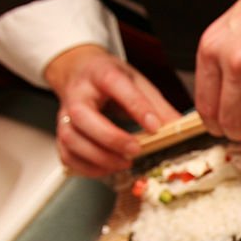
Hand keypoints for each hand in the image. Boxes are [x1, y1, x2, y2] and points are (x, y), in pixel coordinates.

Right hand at [45, 45, 180, 176]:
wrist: (79, 72)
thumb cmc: (109, 78)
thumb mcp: (137, 82)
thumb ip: (157, 105)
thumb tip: (179, 128)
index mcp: (100, 73)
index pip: (114, 84)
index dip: (136, 107)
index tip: (155, 127)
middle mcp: (77, 93)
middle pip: (82, 115)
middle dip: (110, 138)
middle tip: (136, 150)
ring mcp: (65, 114)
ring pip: (70, 138)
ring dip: (99, 157)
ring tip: (124, 163)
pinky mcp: (61, 132)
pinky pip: (67, 154)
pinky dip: (87, 167)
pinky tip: (108, 169)